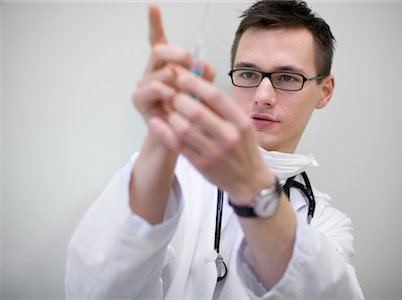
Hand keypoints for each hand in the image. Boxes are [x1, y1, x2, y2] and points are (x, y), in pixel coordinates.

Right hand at [133, 5, 214, 136]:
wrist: (180, 141)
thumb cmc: (191, 116)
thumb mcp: (202, 92)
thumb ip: (204, 76)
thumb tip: (205, 64)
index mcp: (166, 66)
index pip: (158, 41)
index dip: (154, 23)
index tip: (153, 5)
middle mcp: (152, 72)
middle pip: (160, 50)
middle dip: (177, 54)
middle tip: (188, 61)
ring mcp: (144, 84)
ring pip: (162, 71)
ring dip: (179, 81)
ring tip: (187, 96)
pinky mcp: (139, 99)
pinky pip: (156, 87)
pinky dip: (169, 92)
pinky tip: (175, 101)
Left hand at [154, 67, 274, 204]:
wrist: (249, 180)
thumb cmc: (243, 147)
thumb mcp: (241, 123)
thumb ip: (222, 106)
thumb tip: (196, 82)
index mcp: (240, 122)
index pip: (214, 96)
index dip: (194, 83)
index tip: (181, 76)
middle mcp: (229, 136)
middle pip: (196, 111)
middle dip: (178, 98)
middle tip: (171, 93)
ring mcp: (214, 152)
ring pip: (183, 128)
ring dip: (171, 115)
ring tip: (169, 109)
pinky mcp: (201, 165)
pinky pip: (177, 145)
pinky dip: (164, 132)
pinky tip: (157, 122)